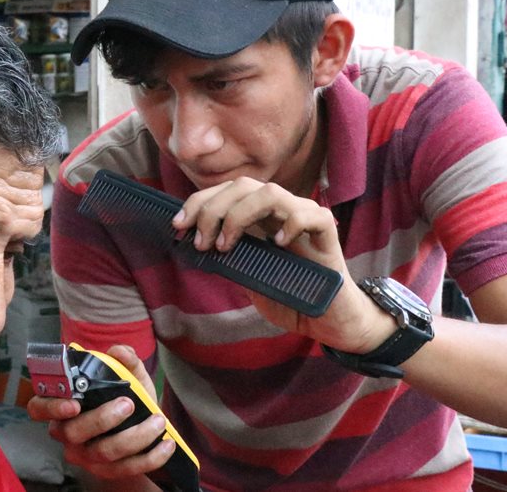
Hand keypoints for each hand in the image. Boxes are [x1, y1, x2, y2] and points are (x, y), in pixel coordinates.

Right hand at [26, 345, 175, 482]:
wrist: (139, 434)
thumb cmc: (125, 399)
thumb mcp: (127, 377)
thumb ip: (124, 360)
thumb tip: (120, 352)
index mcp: (62, 406)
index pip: (39, 408)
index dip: (51, 407)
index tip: (74, 403)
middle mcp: (67, 434)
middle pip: (73, 432)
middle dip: (102, 418)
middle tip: (128, 403)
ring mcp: (85, 456)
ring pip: (103, 452)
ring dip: (134, 436)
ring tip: (158, 421)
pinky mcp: (107, 472)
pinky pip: (126, 469)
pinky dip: (150, 457)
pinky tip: (166, 444)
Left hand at [173, 177, 394, 353]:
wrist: (328, 320)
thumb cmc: (289, 296)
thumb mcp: (248, 278)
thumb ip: (229, 259)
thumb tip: (194, 246)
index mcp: (258, 216)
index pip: (226, 192)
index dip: (199, 202)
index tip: (178, 225)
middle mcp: (280, 211)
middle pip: (243, 186)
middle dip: (212, 208)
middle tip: (201, 241)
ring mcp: (304, 218)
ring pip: (271, 192)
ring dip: (240, 215)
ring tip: (227, 245)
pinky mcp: (327, 234)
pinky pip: (312, 214)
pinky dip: (291, 223)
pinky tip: (278, 244)